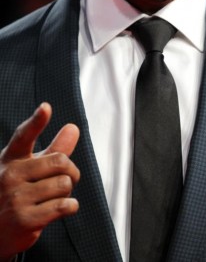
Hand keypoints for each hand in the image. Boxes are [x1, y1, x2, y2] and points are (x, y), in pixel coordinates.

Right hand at [0, 103, 79, 260]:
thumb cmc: (17, 194)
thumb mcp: (30, 168)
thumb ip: (54, 149)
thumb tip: (73, 128)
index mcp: (11, 158)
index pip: (24, 136)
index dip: (37, 121)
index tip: (45, 108)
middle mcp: (10, 175)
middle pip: (60, 161)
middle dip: (71, 172)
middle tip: (66, 179)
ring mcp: (16, 197)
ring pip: (64, 184)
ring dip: (67, 192)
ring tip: (54, 198)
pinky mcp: (25, 219)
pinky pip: (63, 205)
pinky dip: (70, 206)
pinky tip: (63, 208)